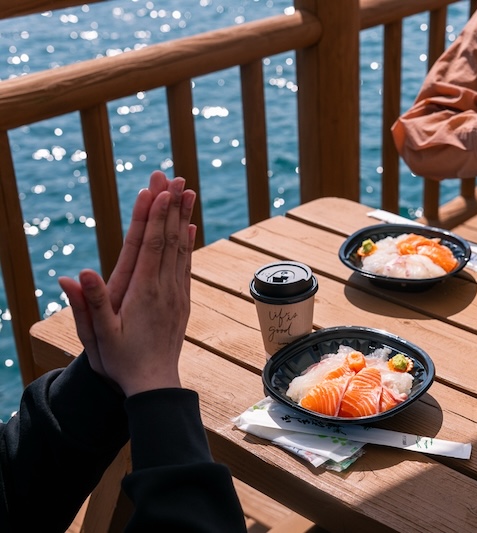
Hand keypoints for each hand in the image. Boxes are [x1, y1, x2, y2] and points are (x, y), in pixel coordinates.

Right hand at [59, 174, 196, 395]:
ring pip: (181, 247)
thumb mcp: (100, 337)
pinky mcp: (182, 300)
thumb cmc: (121, 362)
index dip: (153, 217)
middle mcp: (164, 288)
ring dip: (183, 217)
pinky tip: (190, 227)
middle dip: (170, 206)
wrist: (154, 384)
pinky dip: (188, 242)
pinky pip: (186, 264)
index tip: (156, 190)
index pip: (149, 246)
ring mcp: (177, 293)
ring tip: (187, 191)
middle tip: (174, 176)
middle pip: (169, 239)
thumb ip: (91, 305)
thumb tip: (77, 275)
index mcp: (143, 292)